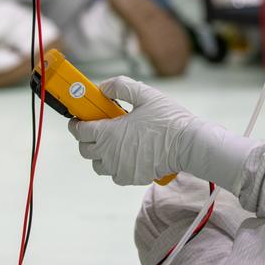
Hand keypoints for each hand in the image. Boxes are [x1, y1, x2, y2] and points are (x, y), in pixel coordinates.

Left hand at [71, 76, 197, 185]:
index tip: (78, 119)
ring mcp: (119, 168)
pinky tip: (124, 154)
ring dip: (98, 154)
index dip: (75, 123)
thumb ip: (120, 86)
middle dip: (85, 138)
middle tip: (95, 128)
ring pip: (97, 165)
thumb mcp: (144, 94)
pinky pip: (113, 174)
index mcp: (108, 133)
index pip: (79, 131)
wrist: (188, 145)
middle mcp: (109, 154)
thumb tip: (103, 88)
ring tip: (110, 142)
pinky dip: (114, 165)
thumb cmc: (168, 119)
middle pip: (84, 149)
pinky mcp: (131, 178)